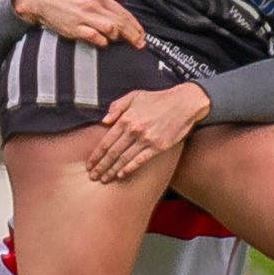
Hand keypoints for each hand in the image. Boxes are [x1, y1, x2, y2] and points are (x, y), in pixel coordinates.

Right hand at [13, 0, 145, 49]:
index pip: (123, 12)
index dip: (135, 25)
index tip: (142, 34)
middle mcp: (93, 7)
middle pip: (119, 23)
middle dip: (132, 35)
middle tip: (140, 43)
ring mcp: (84, 19)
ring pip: (109, 31)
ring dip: (118, 38)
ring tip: (124, 42)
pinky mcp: (74, 29)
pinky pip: (93, 38)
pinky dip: (102, 42)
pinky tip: (105, 42)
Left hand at [87, 83, 211, 181]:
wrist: (183, 103)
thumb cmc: (158, 99)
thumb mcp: (134, 95)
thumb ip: (117, 106)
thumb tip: (105, 120)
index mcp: (126, 119)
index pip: (106, 141)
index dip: (96, 155)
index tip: (90, 164)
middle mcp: (134, 130)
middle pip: (113, 153)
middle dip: (101, 166)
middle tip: (93, 176)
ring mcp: (146, 140)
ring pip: (124, 159)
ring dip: (112, 171)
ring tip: (104, 179)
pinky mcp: (158, 147)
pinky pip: (140, 160)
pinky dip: (130, 169)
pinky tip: (122, 175)